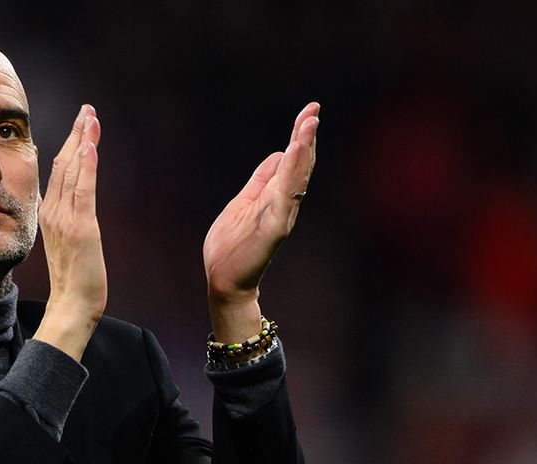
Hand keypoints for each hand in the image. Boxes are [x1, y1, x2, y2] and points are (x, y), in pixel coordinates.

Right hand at [33, 104, 104, 360]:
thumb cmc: (74, 280)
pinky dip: (86, 165)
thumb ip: (69, 222)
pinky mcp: (81, 227)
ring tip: (90, 116)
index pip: (59, 171)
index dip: (69, 145)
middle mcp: (53, 211)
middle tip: (86, 110)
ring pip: (72, 171)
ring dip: (82, 141)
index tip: (79, 124)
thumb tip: (74, 208)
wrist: (71, 306)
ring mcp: (65, 218)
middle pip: (64, 164)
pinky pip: (83, 190)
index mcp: (49, 214)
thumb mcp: (70, 244)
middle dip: (76, 134)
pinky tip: (90, 145)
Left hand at [203, 103, 318, 341]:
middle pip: (299, 165)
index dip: (300, 135)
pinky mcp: (273, 230)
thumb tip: (277, 154)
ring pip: (296, 179)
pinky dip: (291, 178)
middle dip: (306, 137)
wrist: (223, 280)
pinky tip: (293, 158)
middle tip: (313, 111)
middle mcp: (282, 203)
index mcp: (273, 195)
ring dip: (303, 152)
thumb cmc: (231, 245)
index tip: (310, 110)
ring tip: (308, 127)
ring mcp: (280, 216)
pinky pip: (285, 200)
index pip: (291, 160)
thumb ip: (260, 180)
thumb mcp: (242, 202)